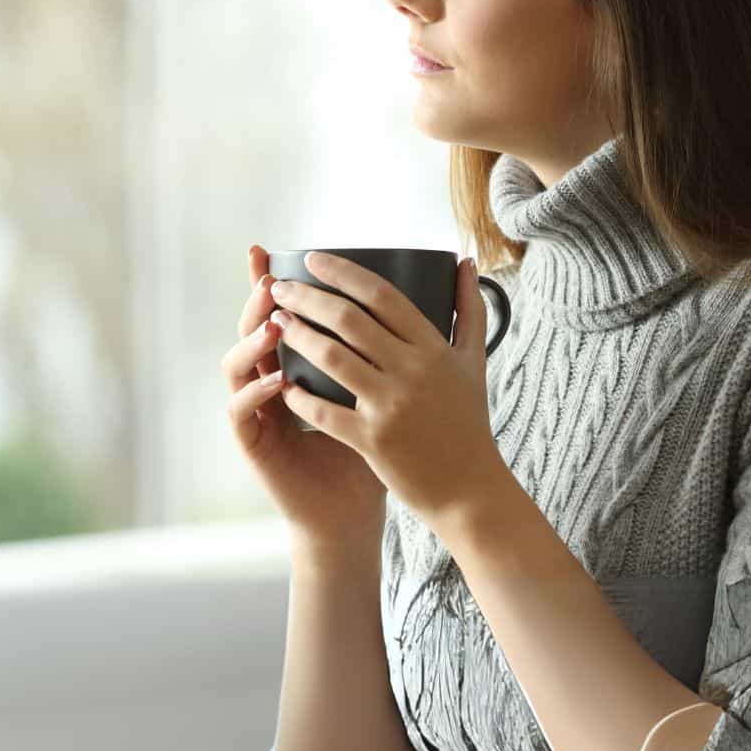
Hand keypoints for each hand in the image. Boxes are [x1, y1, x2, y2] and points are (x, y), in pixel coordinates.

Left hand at [269, 253, 503, 528]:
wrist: (470, 491)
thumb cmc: (468, 423)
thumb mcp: (474, 363)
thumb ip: (470, 310)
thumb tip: (466, 262)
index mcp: (434, 348)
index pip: (382, 296)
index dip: (343, 273)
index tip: (312, 258)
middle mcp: (413, 371)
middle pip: (349, 320)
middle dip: (307, 299)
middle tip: (280, 288)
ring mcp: (391, 406)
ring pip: (331, 358)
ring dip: (297, 336)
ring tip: (275, 323)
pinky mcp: (373, 440)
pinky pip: (323, 410)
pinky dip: (298, 395)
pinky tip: (281, 382)